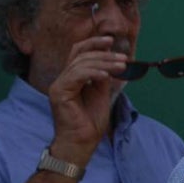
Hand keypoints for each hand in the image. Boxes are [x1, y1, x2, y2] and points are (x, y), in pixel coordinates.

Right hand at [47, 35, 127, 162]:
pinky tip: (107, 76)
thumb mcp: (101, 94)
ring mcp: (59, 85)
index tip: (110, 41)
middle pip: (82, 56)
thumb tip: (110, 62)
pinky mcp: (59, 92)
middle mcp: (62, 78)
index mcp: (71, 77)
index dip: (93, 43)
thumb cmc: (91, 121)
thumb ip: (102, 77)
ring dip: (104, 63)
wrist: (82, 141)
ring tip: (122, 66)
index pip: (78, 52)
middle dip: (105, 55)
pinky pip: (77, 75)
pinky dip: (93, 73)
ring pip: (81, 64)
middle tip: (124, 58)